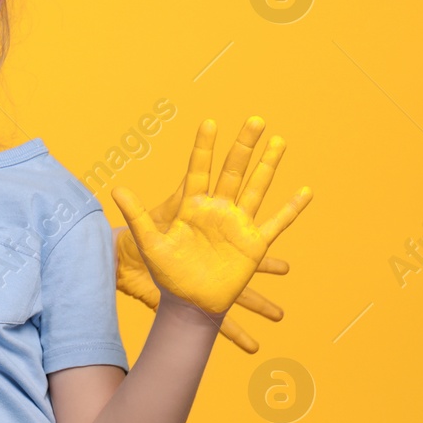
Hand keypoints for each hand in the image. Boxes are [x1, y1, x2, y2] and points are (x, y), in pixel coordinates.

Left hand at [112, 116, 311, 323]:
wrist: (188, 302)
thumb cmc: (167, 273)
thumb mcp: (149, 242)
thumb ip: (137, 215)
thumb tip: (116, 189)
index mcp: (192, 206)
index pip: (199, 169)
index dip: (204, 147)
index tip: (210, 122)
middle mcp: (217, 209)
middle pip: (233, 171)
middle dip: (243, 146)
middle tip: (255, 120)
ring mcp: (237, 224)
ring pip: (256, 188)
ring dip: (268, 165)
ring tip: (279, 140)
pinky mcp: (253, 245)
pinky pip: (276, 223)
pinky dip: (291, 209)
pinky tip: (306, 192)